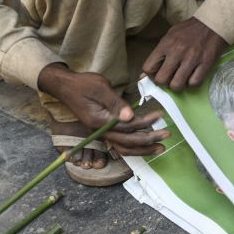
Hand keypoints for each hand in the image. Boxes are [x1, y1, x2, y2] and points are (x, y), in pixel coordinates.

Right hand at [37, 64, 165, 155]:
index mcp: (100, 122)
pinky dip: (133, 147)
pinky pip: (120, 145)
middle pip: (128, 142)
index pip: (127, 127)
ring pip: (124, 148)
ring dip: (143, 149)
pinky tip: (145, 146)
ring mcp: (101, 133)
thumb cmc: (83, 84)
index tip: (160, 116)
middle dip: (149, 140)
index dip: (145, 123)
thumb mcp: (100, 88)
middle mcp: (100, 132)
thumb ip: (115, 103)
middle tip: (167, 135)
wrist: (66, 87)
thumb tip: (131, 116)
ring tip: (160, 148)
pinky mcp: (103, 131)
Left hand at [142, 16, 227, 90]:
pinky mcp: (206, 63)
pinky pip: (194, 83)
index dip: (152, 74)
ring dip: (179, 85)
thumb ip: (158, 54)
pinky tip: (193, 77)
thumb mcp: (170, 36)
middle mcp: (177, 51)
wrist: (213, 23)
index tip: (159, 72)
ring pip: (177, 85)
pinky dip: (192, 83)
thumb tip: (144, 75)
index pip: (148, 68)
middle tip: (171, 77)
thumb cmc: (189, 30)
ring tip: (182, 78)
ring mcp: (192, 58)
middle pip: (162, 79)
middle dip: (165, 82)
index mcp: (166, 44)